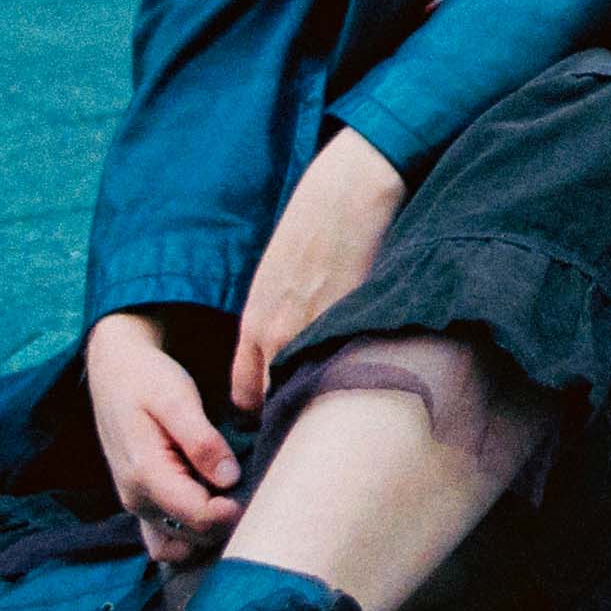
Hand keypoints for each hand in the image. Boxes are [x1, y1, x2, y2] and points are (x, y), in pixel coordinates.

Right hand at [85, 311, 242, 570]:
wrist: (114, 372)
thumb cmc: (148, 379)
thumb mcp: (176, 398)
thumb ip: (202, 441)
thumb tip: (229, 478)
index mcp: (146, 475)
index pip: (198, 517)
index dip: (233, 512)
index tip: (257, 490)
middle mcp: (138, 500)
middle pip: (194, 536)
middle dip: (227, 521)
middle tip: (255, 489)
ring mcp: (138, 506)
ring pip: (181, 545)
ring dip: (211, 532)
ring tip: (235, 498)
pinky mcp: (143, 504)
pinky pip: (167, 541)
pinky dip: (191, 535)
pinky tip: (214, 507)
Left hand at [230, 126, 407, 412]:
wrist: (348, 193)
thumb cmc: (311, 226)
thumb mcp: (274, 275)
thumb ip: (274, 318)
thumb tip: (282, 354)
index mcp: (255, 322)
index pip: (245, 395)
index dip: (260, 409)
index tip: (276, 410)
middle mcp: (279, 335)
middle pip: (276, 403)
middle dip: (289, 413)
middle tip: (306, 416)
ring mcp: (318, 332)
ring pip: (313, 394)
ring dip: (323, 399)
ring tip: (339, 401)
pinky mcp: (355, 323)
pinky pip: (348, 369)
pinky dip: (354, 377)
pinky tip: (365, 373)